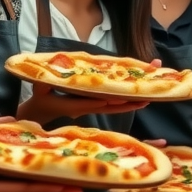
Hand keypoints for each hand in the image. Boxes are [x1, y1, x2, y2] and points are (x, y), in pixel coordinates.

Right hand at [0, 141, 82, 191]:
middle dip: (56, 184)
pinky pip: (17, 176)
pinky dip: (32, 170)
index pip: (26, 188)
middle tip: (83, 181)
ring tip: (72, 172)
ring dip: (47, 177)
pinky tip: (46, 161)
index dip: (49, 187)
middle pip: (32, 187)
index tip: (71, 186)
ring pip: (27, 182)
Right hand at [16, 81, 149, 124]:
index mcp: (74, 106)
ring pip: (117, 105)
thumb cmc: (40, 99)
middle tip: (150, 95)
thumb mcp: (39, 91)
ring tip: (153, 96)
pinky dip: (128, 98)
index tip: (122, 97)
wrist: (42, 113)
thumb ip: (42, 86)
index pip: (94, 103)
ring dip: (135, 99)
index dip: (107, 100)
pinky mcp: (97, 104)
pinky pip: (115, 103)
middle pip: (113, 104)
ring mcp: (94, 107)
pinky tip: (142, 95)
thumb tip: (44, 78)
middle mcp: (89, 107)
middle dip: (131, 99)